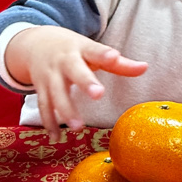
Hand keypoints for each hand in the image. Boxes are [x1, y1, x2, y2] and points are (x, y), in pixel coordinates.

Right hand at [5, 26, 147, 140]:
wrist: (35, 43)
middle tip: (98, 94)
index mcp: (81, 49)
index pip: (94, 50)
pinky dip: (49, 123)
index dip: (104, 54)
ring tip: (78, 127)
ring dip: (65, 111)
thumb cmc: (72, 49)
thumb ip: (119, 63)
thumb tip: (146, 67)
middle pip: (74, 72)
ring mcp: (50, 75)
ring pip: (56, 93)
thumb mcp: (92, 51)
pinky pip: (44, 107)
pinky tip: (56, 138)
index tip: (114, 56)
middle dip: (85, 82)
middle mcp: (64, 61)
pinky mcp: (40, 88)